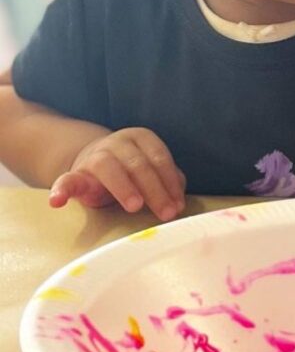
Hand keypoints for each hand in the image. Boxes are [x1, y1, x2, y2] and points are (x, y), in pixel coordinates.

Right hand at [49, 128, 186, 221]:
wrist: (92, 163)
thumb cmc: (130, 170)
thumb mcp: (151, 169)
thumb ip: (167, 179)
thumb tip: (178, 199)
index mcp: (141, 138)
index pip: (159, 158)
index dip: (170, 182)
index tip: (178, 205)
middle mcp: (118, 143)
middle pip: (138, 164)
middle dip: (155, 190)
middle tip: (166, 212)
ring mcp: (94, 157)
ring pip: (107, 167)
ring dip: (123, 187)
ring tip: (134, 206)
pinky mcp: (74, 174)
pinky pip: (66, 180)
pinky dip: (61, 190)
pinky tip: (58, 202)